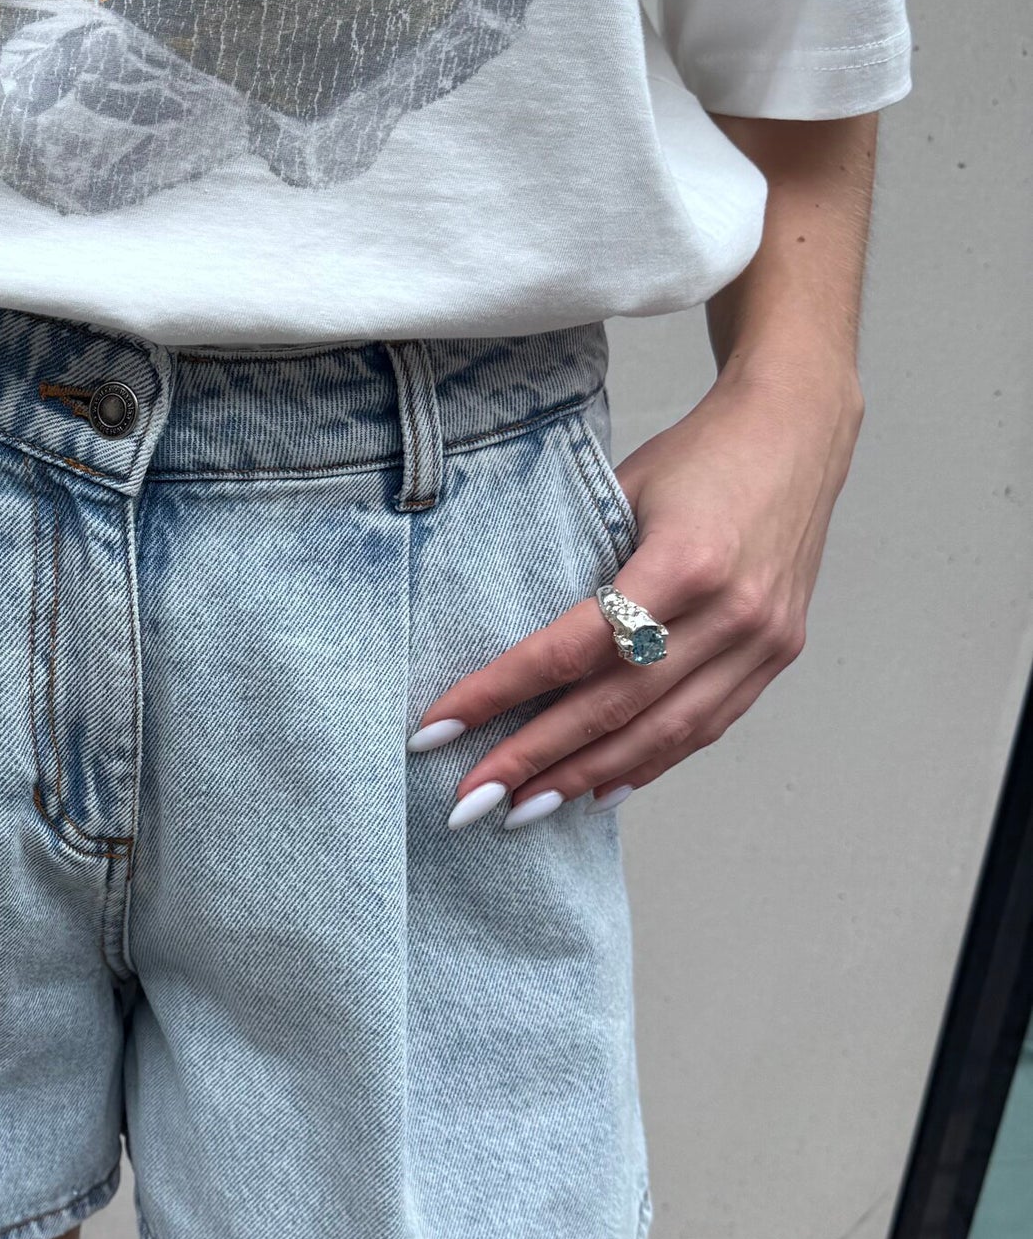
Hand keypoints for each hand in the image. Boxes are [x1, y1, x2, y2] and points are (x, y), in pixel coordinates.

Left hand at [414, 356, 863, 824]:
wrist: (800, 428)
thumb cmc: (699, 453)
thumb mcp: (624, 488)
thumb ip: (580, 564)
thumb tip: (511, 641)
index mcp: (684, 561)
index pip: (572, 647)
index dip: (500, 694)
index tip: (438, 727)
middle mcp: (730, 611)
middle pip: (613, 705)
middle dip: (534, 759)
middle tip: (468, 799)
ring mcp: (762, 639)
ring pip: (662, 731)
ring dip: (585, 777)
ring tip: (522, 810)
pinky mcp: (778, 652)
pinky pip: (706, 725)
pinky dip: (650, 763)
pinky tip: (598, 791)